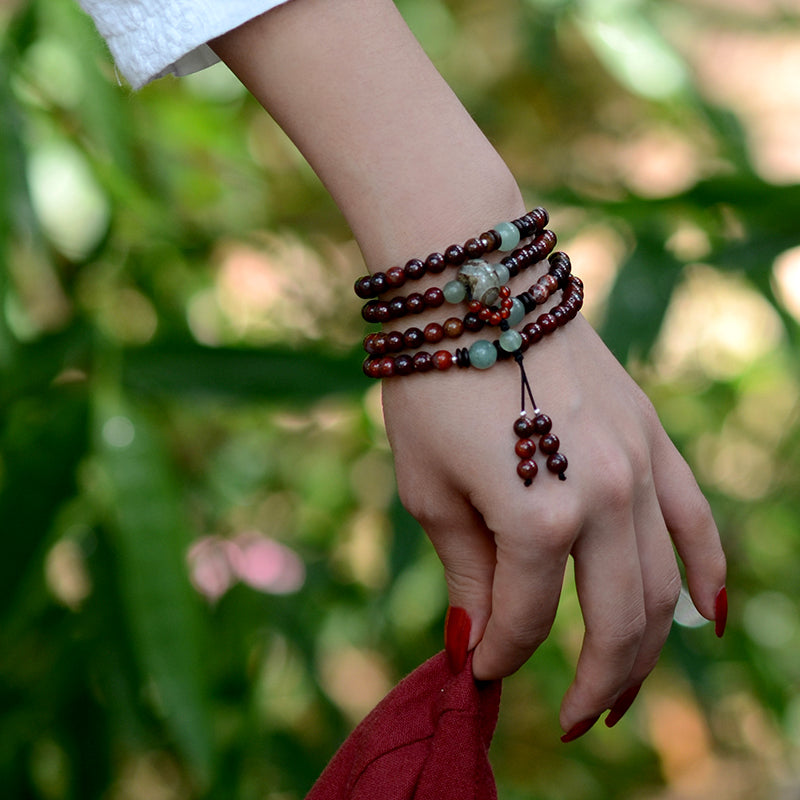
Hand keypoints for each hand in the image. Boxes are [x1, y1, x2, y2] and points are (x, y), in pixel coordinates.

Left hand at [381, 314, 726, 738]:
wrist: (473, 291)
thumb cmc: (431, 389)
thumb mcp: (428, 489)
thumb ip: (465, 571)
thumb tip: (474, 640)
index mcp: (535, 516)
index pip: (525, 618)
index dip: (499, 654)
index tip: (475, 666)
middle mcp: (603, 498)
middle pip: (611, 621)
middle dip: (589, 683)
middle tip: (567, 717)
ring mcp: (638, 466)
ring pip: (662, 588)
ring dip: (645, 652)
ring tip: (621, 693)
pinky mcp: (652, 438)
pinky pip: (696, 519)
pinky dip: (706, 574)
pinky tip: (703, 620)